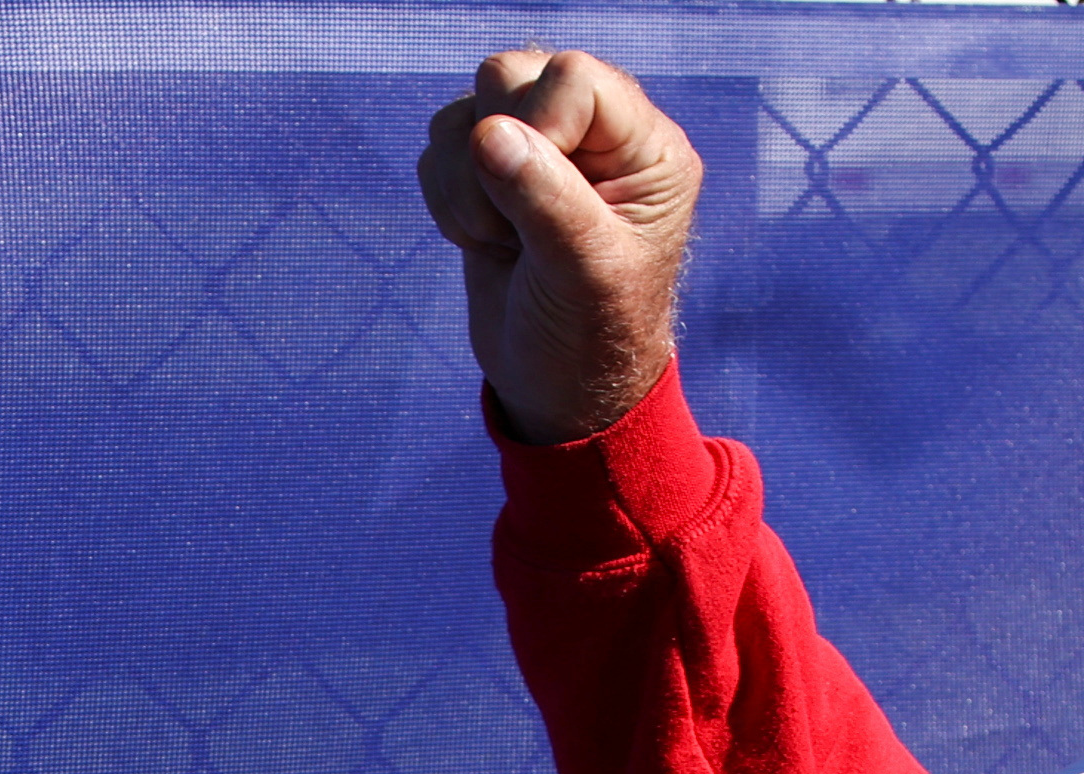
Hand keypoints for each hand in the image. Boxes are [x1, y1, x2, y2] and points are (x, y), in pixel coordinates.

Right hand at [414, 46, 700, 450]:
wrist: (558, 388)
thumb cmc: (592, 337)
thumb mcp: (583, 272)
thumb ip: (544, 197)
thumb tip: (487, 132)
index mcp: (644, 145)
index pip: (574, 78)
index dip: (539, 125)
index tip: (537, 200)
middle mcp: (593, 135)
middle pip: (510, 75)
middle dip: (492, 152)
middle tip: (515, 223)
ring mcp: (539, 150)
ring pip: (466, 110)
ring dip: (463, 183)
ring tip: (501, 240)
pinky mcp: (491, 174)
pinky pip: (440, 146)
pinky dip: (445, 197)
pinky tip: (484, 240)